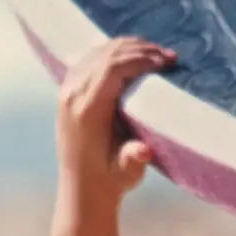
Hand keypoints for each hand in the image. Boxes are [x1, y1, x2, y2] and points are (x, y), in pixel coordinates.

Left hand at [55, 38, 175, 202]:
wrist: (82, 188)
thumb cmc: (111, 179)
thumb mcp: (127, 173)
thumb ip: (134, 159)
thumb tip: (143, 149)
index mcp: (87, 111)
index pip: (112, 68)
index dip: (140, 59)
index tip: (165, 62)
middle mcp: (72, 96)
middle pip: (106, 55)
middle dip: (140, 49)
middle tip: (168, 56)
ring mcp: (67, 90)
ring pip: (97, 52)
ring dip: (128, 48)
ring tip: (156, 54)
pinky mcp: (68, 90)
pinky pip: (90, 59)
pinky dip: (114, 52)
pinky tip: (134, 57)